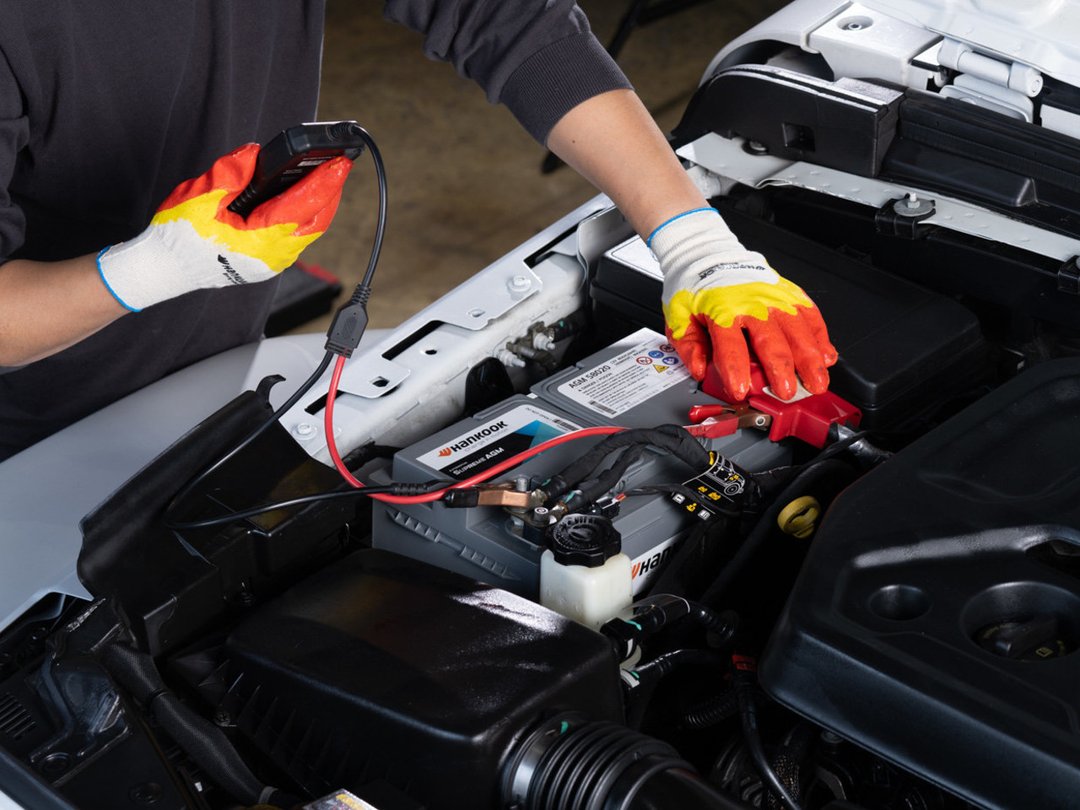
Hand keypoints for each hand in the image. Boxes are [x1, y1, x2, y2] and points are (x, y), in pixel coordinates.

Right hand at [97, 143, 350, 310]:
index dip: (323, 182)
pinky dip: (305, 215)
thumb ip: (231, 172)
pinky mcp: (268, 261)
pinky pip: (297, 237)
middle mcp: (273, 256)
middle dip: (329, 191)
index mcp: (259, 240)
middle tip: (339, 164)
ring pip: (308, 231)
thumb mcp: (200, 196)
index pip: (302, 206)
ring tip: (327, 176)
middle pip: (315, 221)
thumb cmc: (177, 238)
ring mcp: (272, 262)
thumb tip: (256, 154)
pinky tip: (304, 197)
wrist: (164, 270)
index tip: (339, 163)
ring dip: (320, 203)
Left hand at [650, 208, 835, 400]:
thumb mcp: (678, 317)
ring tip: (816, 382)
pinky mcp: (788, 292)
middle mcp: (752, 303)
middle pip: (772, 340)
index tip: (741, 390)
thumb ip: (689, 347)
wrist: (708, 253)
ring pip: (798, 330)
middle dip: (782, 370)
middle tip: (788, 393)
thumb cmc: (694, 286)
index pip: (730, 345)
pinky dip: (821, 336)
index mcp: (721, 310)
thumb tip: (700, 370)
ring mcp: (774, 297)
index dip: (736, 370)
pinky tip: (827, 356)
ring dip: (810, 359)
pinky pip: (810, 314)